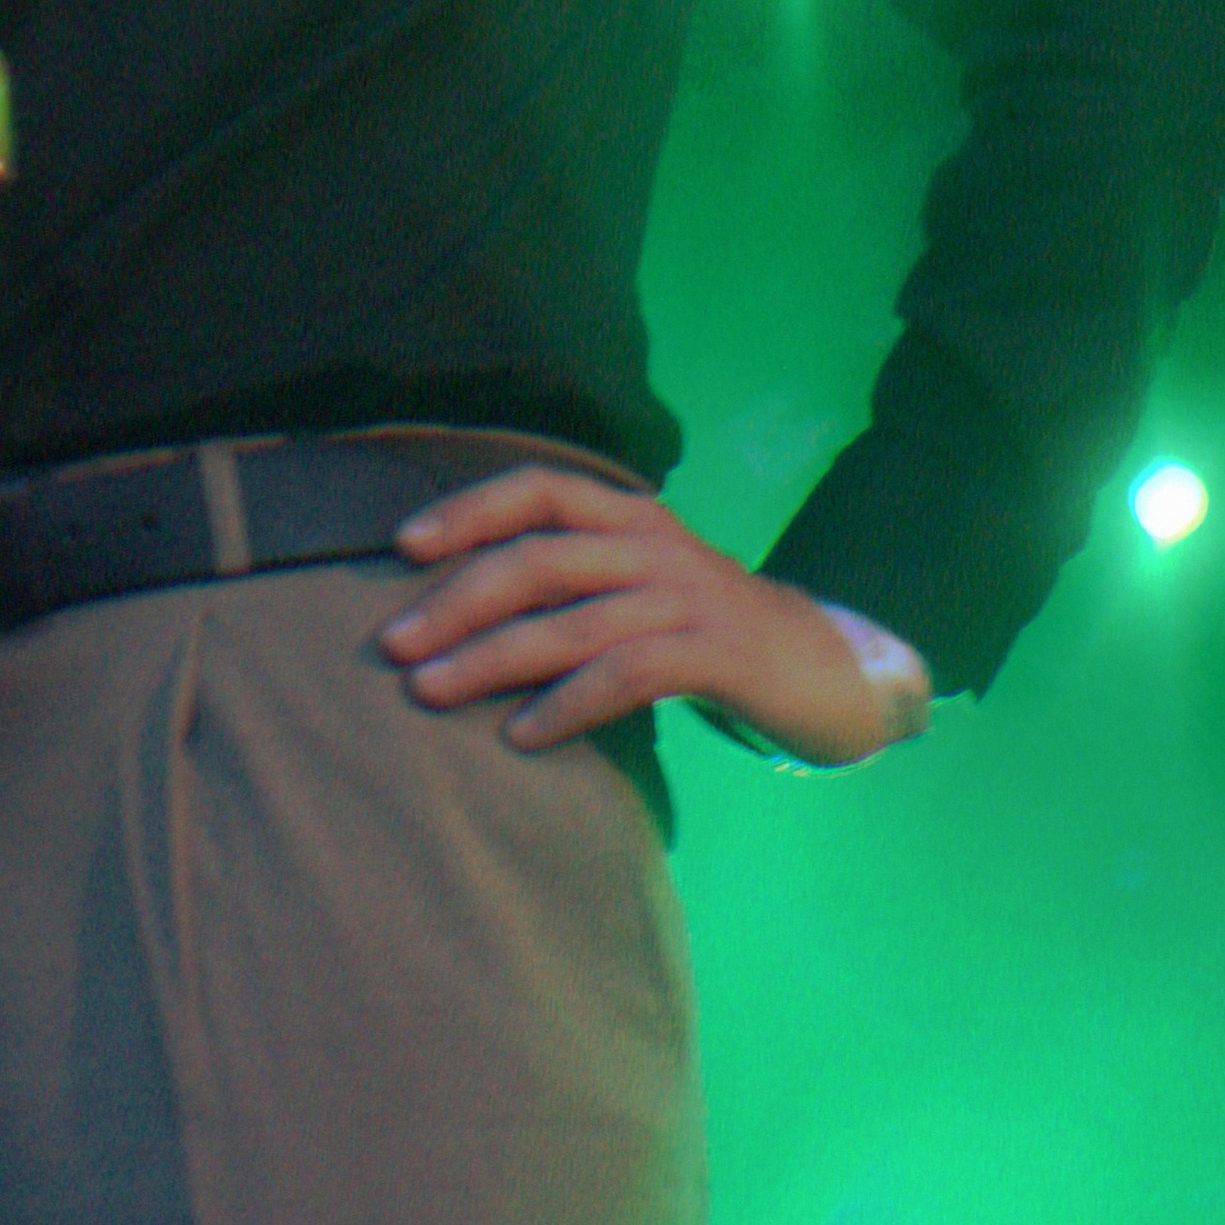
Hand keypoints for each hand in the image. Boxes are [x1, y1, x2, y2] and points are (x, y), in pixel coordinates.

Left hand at [378, 463, 930, 764]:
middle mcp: (656, 544)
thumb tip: (464, 611)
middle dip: (457, 599)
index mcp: (633, 516)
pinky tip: (521, 735)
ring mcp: (689, 597)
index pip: (540, 488)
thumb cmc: (711, 631)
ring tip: (430, 691)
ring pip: (573, 620)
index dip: (469, 509)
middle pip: (540, 558)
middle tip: (394, 645)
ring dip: (491, 658)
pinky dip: (567, 704)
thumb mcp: (645, 587)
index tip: (403, 544)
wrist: (829, 667)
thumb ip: (577, 584)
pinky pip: (627, 674)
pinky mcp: (718, 654)